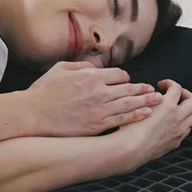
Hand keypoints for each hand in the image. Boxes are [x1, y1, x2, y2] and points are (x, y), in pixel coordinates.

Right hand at [27, 61, 163, 136]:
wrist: (33, 114)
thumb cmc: (43, 91)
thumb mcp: (60, 68)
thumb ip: (81, 65)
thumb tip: (95, 68)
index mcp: (91, 76)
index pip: (119, 75)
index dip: (125, 78)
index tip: (126, 82)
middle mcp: (99, 92)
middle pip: (129, 88)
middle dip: (142, 89)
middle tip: (153, 90)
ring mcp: (99, 110)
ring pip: (130, 104)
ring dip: (145, 102)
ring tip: (157, 102)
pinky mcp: (97, 125)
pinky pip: (122, 120)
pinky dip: (136, 116)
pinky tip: (145, 114)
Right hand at [117, 79, 191, 166]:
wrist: (129, 150)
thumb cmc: (129, 129)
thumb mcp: (135, 106)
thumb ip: (147, 97)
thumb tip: (151, 93)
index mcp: (168, 106)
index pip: (177, 87)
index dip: (169, 83)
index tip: (162, 85)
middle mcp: (177, 118)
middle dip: (186, 94)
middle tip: (176, 94)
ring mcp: (179, 131)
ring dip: (188, 109)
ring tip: (177, 108)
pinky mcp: (175, 143)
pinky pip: (186, 129)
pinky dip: (183, 123)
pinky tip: (171, 123)